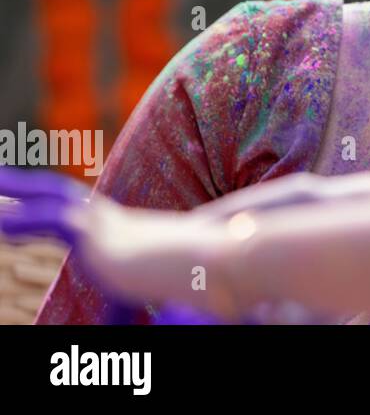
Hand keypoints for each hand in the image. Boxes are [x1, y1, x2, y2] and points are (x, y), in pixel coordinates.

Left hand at [1, 167, 231, 323]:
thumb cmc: (182, 280)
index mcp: (115, 229)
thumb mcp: (139, 293)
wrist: (203, 267)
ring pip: (50, 198)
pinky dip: (24, 220)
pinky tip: (0, 224)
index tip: (22, 202)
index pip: (73, 209)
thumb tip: (114, 331)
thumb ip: (120, 310)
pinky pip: (51, 220)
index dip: (47, 204)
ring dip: (15, 189)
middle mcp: (105, 219)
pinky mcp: (96, 234)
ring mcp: (100, 224)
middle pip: (56, 193)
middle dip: (23, 184)